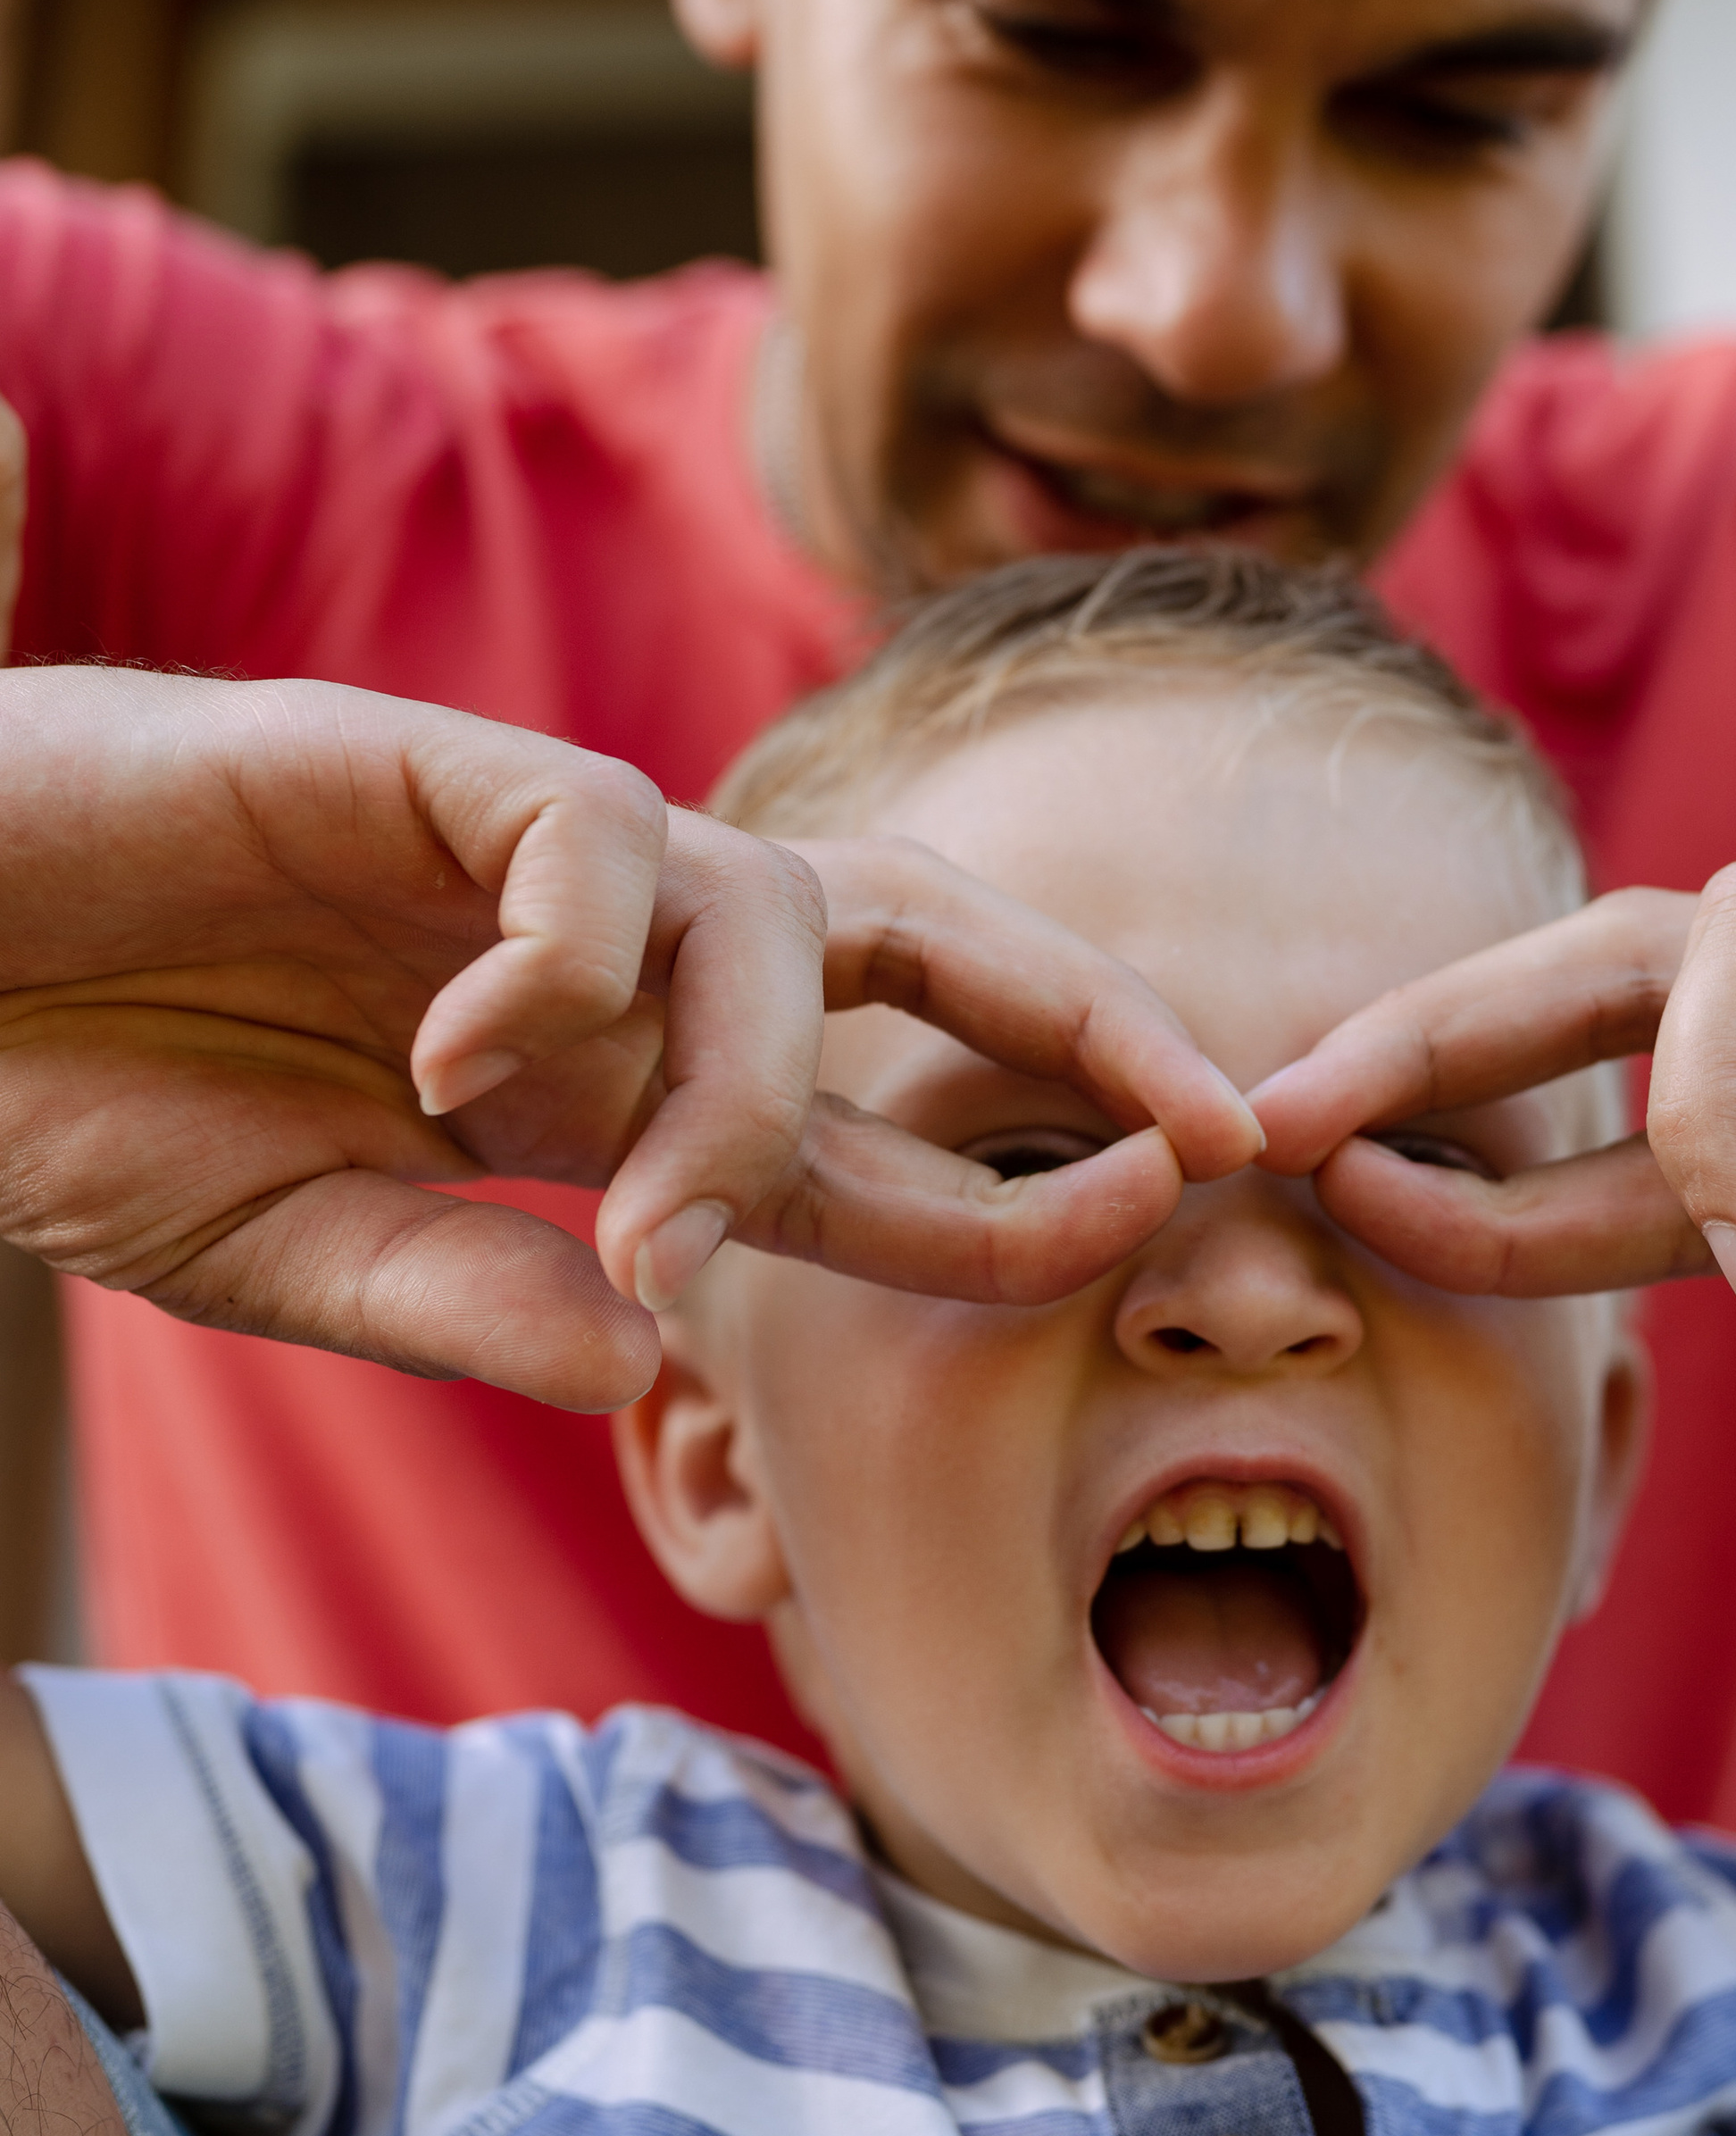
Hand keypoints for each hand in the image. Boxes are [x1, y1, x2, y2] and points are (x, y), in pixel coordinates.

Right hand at [0, 671, 1258, 1408]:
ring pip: (763, 909)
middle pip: (914, 947)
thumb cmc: (75, 1082)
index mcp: (598, 1085)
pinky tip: (454, 1060)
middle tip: (1221, 1120)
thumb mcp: (293, 1249)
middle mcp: (603, 957)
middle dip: (1081, 1016)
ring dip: (753, 1087)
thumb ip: (476, 1305)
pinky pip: (581, 831)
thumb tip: (663, 1381)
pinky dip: (565, 953)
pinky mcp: (405, 754)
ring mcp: (512, 850)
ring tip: (652, 1217)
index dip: (1012, 1192)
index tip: (1155, 1234)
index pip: (862, 1141)